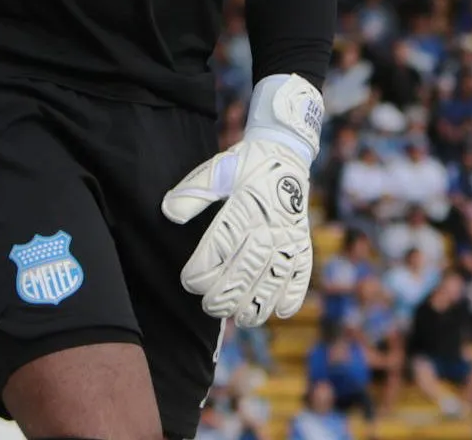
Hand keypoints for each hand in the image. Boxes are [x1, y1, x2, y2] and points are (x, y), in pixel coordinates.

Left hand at [161, 73, 323, 325]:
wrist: (285, 153)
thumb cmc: (244, 165)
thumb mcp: (216, 170)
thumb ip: (193, 192)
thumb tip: (168, 213)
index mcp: (245, 205)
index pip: (221, 246)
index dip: (204, 269)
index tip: (189, 282)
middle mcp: (269, 223)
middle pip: (247, 268)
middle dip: (226, 294)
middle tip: (209, 307)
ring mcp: (289, 234)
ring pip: (275, 276)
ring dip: (259, 302)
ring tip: (241, 319)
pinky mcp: (303, 241)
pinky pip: (302, 271)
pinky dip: (294, 293)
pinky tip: (282, 311)